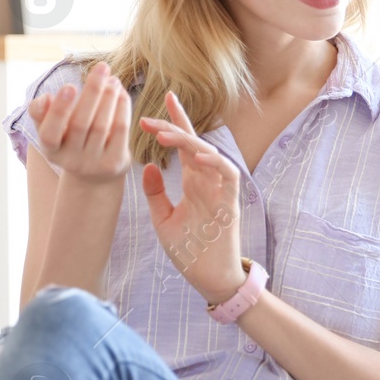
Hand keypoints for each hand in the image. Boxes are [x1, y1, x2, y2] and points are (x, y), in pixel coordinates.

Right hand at [27, 61, 131, 183]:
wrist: (94, 176)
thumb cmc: (69, 140)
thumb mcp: (50, 128)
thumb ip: (41, 111)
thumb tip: (47, 98)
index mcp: (51, 150)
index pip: (49, 132)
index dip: (59, 110)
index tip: (70, 85)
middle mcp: (71, 160)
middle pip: (81, 124)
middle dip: (92, 92)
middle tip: (102, 68)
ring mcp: (94, 164)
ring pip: (102, 125)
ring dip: (109, 97)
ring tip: (112, 78)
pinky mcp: (114, 163)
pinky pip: (120, 131)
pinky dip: (122, 108)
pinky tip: (121, 93)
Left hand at [139, 91, 246, 304]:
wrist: (209, 280)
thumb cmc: (189, 251)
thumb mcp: (163, 220)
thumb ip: (156, 193)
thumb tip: (148, 165)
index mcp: (194, 183)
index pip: (185, 145)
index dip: (177, 121)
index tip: (164, 99)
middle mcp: (208, 182)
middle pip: (194, 143)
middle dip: (175, 126)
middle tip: (149, 118)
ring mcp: (220, 191)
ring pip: (210, 154)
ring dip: (188, 142)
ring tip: (163, 136)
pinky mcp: (230, 203)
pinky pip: (227, 174)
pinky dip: (214, 162)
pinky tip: (195, 156)